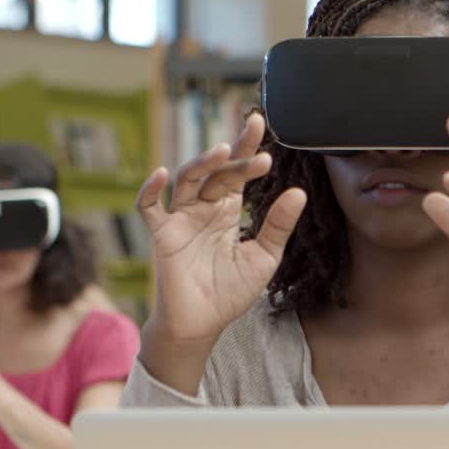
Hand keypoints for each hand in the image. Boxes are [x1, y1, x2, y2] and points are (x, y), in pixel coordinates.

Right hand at [136, 112, 306, 352]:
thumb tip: (299, 192)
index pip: (238, 172)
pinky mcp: (162, 235)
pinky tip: (160, 174)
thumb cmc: (230, 291)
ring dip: (203, 163)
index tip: (259, 124)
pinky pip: (150, 207)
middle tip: (257, 145)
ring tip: (222, 150)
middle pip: (217, 172)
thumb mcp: (263, 257)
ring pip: (187, 179)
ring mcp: (181, 219)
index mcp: (228, 210)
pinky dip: (150, 190)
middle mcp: (203, 208)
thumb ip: (277, 225)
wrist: (202, 325)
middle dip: (236, 157)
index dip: (247, 147)